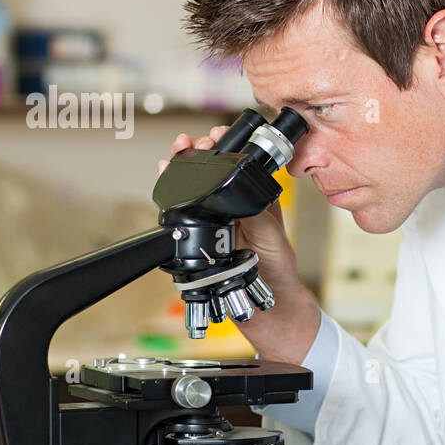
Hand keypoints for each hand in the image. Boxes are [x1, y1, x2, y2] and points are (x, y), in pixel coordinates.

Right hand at [159, 126, 320, 363]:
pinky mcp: (201, 239)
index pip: (239, 166)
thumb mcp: (273, 238)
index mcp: (255, 202)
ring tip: (176, 154)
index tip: (217, 137)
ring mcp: (215, 223)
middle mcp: (234, 209)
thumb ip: (259, 214)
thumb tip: (244, 189)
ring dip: (183, 170)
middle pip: (211, 174)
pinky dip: (172, 196)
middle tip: (189, 143)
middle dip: (198, 154)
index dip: (226, 148)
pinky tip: (166, 180)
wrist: (265, 308)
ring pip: (195, 190)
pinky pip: (184, 213)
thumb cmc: (278, 272)